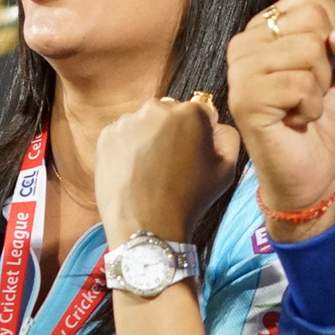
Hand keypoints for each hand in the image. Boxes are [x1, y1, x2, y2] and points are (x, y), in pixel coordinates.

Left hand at [95, 96, 239, 244]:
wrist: (146, 225)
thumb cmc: (190, 199)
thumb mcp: (226, 170)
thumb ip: (228, 136)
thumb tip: (215, 125)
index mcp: (190, 112)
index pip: (201, 112)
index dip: (201, 134)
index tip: (195, 154)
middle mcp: (156, 108)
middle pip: (170, 113)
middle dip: (173, 130)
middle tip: (172, 163)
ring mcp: (127, 121)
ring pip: (144, 122)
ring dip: (149, 137)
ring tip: (150, 169)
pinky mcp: (106, 136)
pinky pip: (123, 134)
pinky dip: (128, 147)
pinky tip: (134, 170)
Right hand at [226, 0, 334, 236]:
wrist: (314, 169)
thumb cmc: (327, 116)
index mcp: (266, 25)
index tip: (325, 65)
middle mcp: (246, 40)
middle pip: (313, 20)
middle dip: (330, 61)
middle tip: (313, 90)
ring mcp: (240, 69)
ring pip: (309, 51)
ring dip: (321, 86)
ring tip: (303, 105)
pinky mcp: (245, 99)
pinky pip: (301, 84)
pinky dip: (312, 107)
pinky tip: (297, 119)